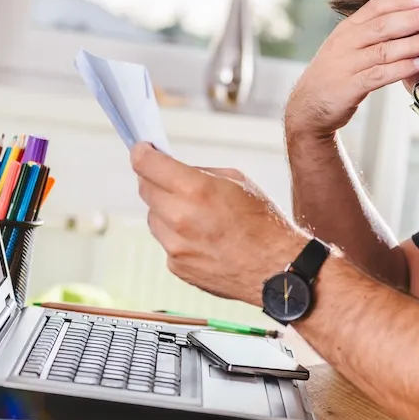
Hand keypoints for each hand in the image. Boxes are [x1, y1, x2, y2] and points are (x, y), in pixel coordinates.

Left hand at [130, 143, 308, 304]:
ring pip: (154, 217)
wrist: (277, 269)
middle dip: (154, 180)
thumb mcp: (238, 182)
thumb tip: (176, 172)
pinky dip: (177, 236)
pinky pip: (166, 242)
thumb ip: (201, 174)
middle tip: (168, 179)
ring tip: (196, 215)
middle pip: (145, 190)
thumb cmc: (264, 224)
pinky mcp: (176, 266)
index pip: (146, 166)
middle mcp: (179, 218)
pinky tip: (203, 238)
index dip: (141, 154)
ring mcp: (175, 245)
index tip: (142, 150)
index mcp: (195, 190)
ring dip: (166, 210)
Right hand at [285, 0, 418, 139]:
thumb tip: (413, 19)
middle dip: (414, 18)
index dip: (401, 0)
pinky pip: (379, 75)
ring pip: (384, 49)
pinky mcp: (348, 87)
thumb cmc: (338, 74)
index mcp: (347, 28)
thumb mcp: (350, 48)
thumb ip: (374, 34)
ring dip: (414, 43)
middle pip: (383, 25)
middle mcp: (345, 42)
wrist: (308, 107)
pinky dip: (402, 68)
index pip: (376, 6)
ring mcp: (345, 64)